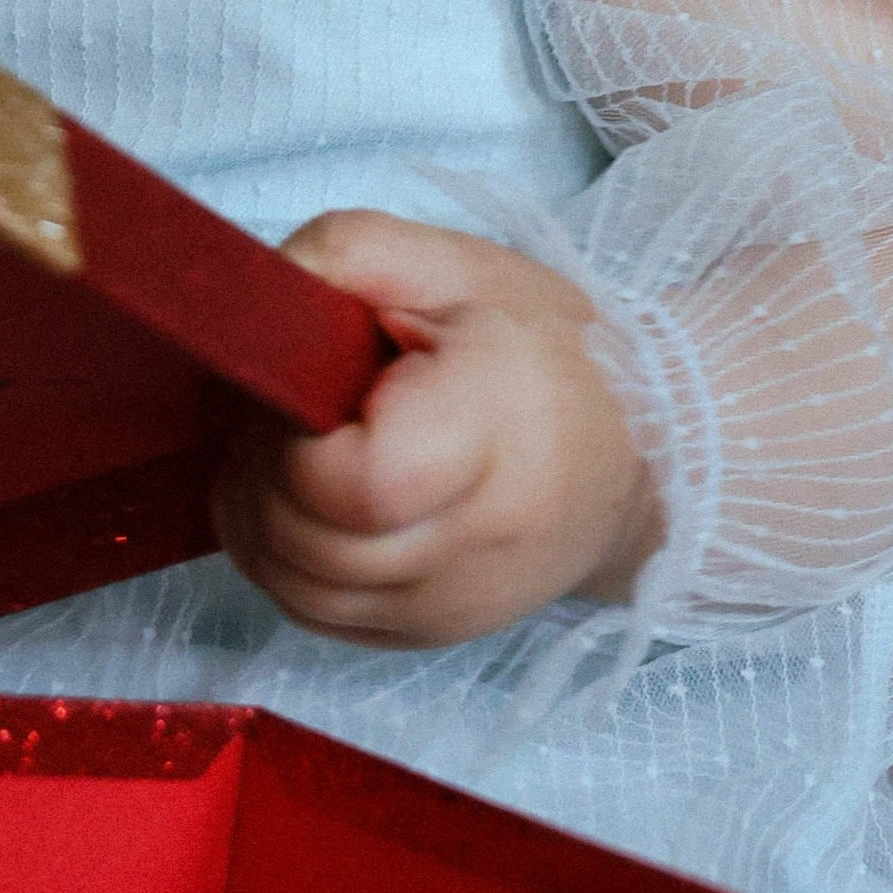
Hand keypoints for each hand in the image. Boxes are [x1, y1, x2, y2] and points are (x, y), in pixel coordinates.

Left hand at [212, 210, 662, 648]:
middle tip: (288, 405)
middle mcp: (470, 547)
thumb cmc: (543, 349)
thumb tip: (254, 304)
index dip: (296, 435)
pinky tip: (306, 500)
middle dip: (261, 465)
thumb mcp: (455, 265)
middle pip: (303, 540)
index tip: (312, 384)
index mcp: (487, 435)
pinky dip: (283, 559)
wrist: (637, 455)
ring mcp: (445, 608)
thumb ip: (346, 254)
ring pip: (291, 587)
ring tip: (293, 446)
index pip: (355, 482)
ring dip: (259, 516)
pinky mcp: (425, 638)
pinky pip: (312, 614)